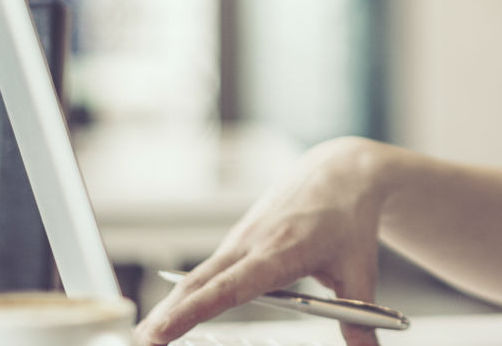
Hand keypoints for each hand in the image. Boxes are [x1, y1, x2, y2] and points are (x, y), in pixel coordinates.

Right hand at [136, 137, 391, 345]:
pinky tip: (165, 317)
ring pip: (198, 277)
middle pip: (201, 283)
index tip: (163, 332)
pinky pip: (207, 270)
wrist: (341, 172)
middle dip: (168, 314)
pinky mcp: (238, 240)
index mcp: (282, 250)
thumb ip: (359, 315)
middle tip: (141, 342)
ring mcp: (241, 239)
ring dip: (170, 305)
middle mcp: (253, 243)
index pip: (232, 287)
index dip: (196, 311)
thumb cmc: (349, 220)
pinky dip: (184, 294)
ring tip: (144, 337)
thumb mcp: (360, 268)